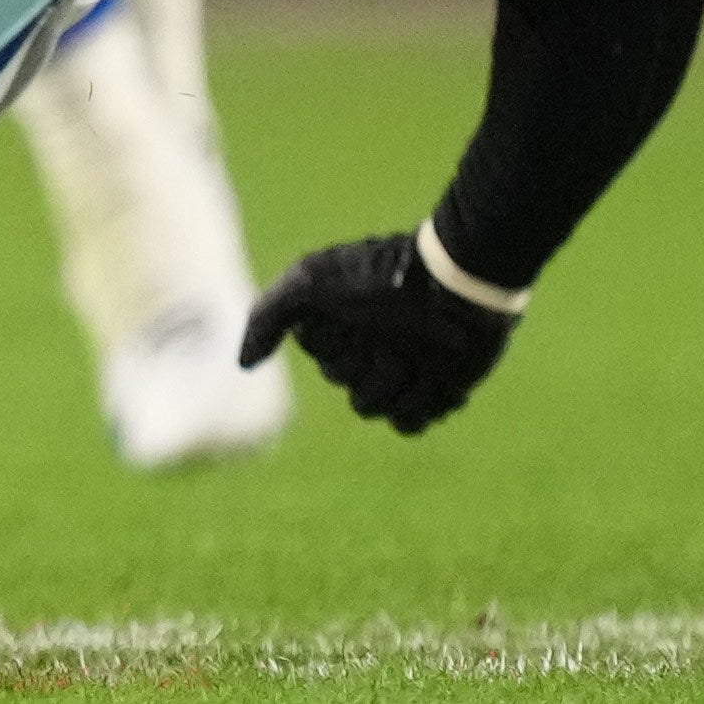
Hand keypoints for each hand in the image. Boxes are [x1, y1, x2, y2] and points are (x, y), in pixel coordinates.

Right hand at [240, 231, 514, 432]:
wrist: (459, 287)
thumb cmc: (382, 278)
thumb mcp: (310, 281)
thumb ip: (268, 316)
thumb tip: (244, 364)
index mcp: (337, 323)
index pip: (322, 357)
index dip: (340, 345)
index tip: (358, 316)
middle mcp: (363, 347)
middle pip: (346, 385)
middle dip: (372, 365)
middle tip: (397, 338)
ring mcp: (398, 369)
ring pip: (374, 409)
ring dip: (401, 386)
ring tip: (425, 359)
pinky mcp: (432, 390)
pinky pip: (409, 425)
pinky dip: (422, 407)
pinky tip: (439, 379)